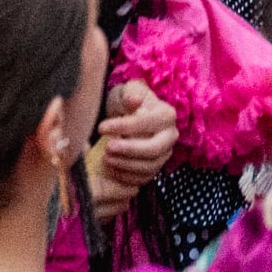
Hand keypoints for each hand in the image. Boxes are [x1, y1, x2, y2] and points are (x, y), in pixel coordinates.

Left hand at [93, 77, 178, 199]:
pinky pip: (144, 179)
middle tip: (107, 147)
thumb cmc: (127, 102)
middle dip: (129, 150)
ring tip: (106, 158)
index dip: (123, 126)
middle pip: (154, 149)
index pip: (147, 123)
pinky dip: (127, 177)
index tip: (101, 128)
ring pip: (149, 167)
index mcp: (167, 115)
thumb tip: (134, 100)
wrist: (130, 117)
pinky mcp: (156, 169)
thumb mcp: (127, 92)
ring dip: (125, 165)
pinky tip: (111, 169)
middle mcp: (170, 136)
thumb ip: (130, 94)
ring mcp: (165, 154)